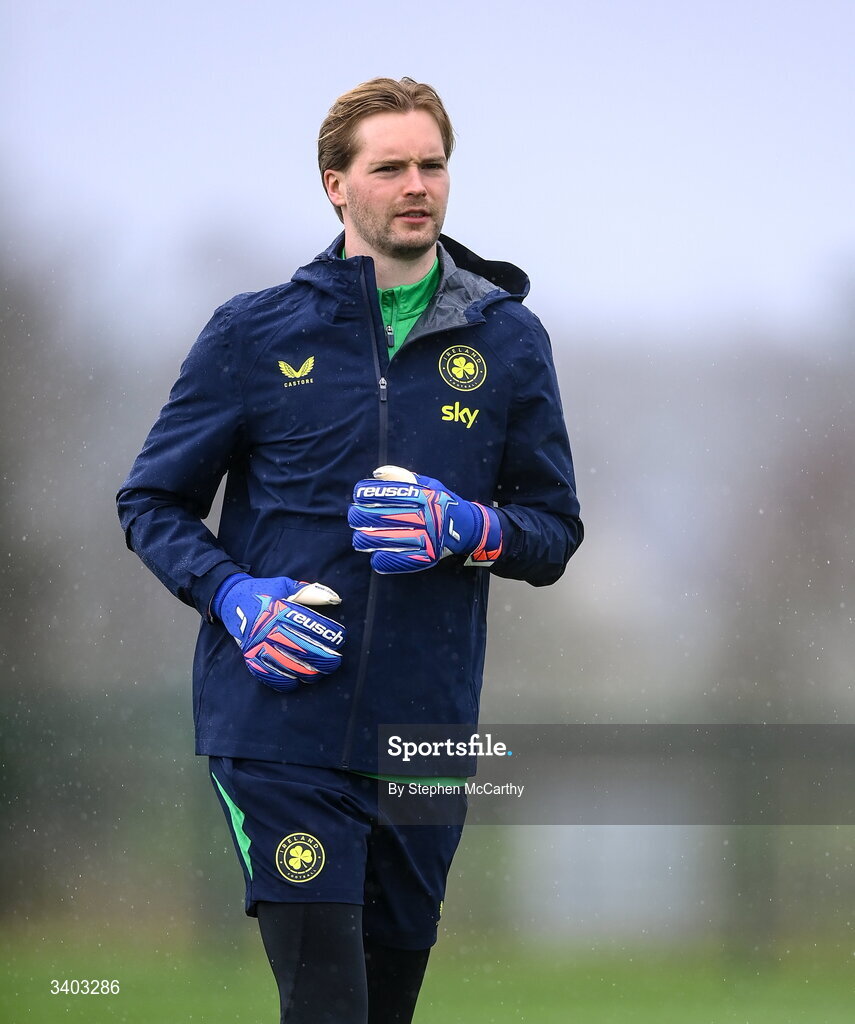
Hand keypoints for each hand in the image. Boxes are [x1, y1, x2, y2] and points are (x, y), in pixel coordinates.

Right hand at [212, 574, 344, 690]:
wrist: (229, 599)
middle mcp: (269, 628)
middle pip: (302, 649)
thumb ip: (310, 592)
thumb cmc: (264, 591)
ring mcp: (258, 644)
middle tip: (335, 662)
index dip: (328, 633)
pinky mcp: (249, 655)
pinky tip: (295, 683)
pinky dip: (282, 681)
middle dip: (323, 658)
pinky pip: (267, 674)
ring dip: (307, 673)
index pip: (310, 624)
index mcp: (279, 609)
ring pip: (288, 665)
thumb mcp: (285, 585)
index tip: (340, 638)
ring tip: (319, 673)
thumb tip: (335, 598)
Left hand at [348, 466, 501, 573]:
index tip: (359, 496)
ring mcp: (424, 538)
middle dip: (359, 517)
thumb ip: (404, 477)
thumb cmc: (443, 504)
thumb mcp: (430, 484)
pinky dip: (380, 559)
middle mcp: (423, 516)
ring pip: (381, 540)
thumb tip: (377, 474)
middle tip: (355, 517)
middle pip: (377, 518)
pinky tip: (375, 555)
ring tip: (360, 538)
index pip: (385, 493)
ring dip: (364, 540)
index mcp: (423, 496)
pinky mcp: (425, 557)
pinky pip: (394, 560)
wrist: (468, 529)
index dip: (366, 494)